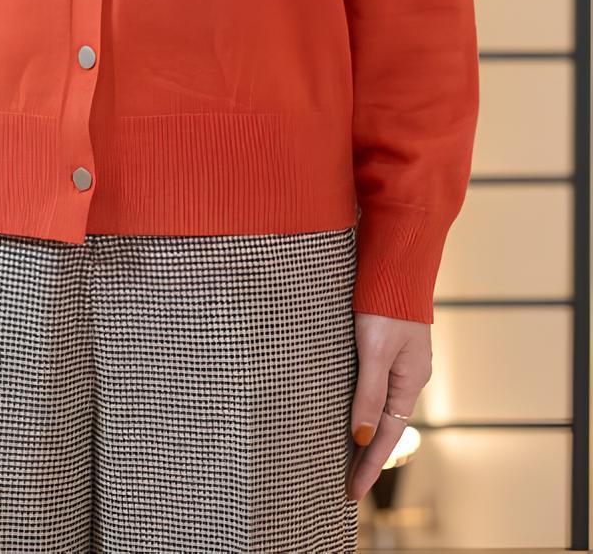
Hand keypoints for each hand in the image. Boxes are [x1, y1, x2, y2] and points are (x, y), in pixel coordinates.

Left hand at [346, 310, 430, 500]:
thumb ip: (368, 392)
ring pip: (379, 406)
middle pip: (386, 425)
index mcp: (411, 380)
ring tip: (344, 456)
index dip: (369, 465)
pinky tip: (349, 410)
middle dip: (367, 455)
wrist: (395, 261)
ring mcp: (399, 361)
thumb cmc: (386, 303)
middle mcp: (408, 375)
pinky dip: (363, 405)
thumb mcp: (375, 350)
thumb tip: (362, 436)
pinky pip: (374, 386)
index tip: (352, 492)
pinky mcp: (387, 345)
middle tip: (346, 484)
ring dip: (363, 431)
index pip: (388, 435)